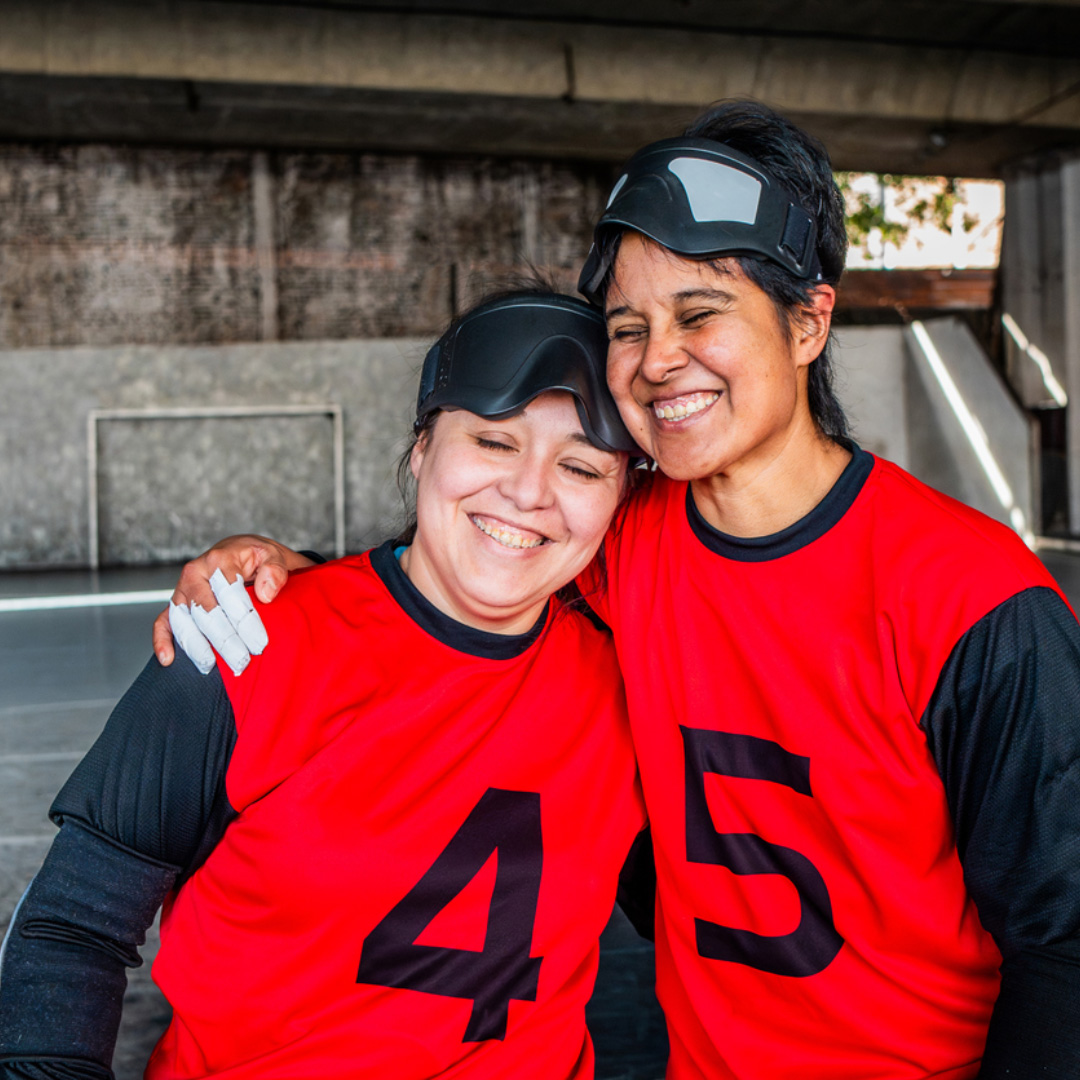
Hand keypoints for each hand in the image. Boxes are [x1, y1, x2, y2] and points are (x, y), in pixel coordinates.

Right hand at [152, 535, 315, 673]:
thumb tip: (265, 593)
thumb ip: (275, 570)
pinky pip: (163, 622)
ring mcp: (183, 589)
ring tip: (212, 667)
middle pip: (206, 611)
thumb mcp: (275, 556)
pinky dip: (162, 641)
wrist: (242, 553)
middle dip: (224, 640)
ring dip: (197, 647)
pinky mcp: (177, 603)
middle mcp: (196, 573)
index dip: (244, 620)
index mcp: (220, 559)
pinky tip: (168, 659)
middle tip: (241, 662)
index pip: (230, 593)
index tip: (259, 642)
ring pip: (184, 620)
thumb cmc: (259, 558)